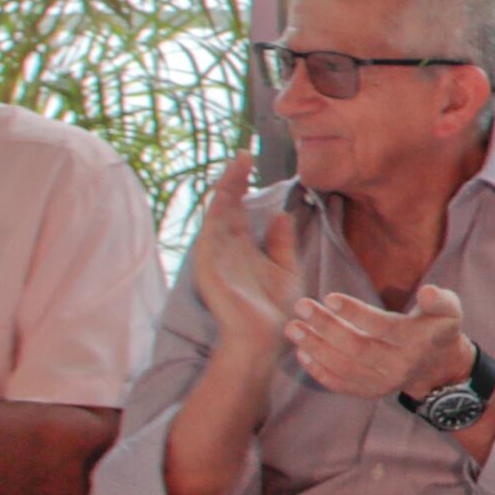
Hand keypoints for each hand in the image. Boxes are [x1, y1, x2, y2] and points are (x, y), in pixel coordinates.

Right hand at [185, 156, 307, 351]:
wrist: (264, 339)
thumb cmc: (275, 310)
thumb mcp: (285, 269)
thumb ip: (281, 242)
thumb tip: (280, 213)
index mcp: (243, 247)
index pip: (240, 208)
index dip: (243, 184)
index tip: (251, 160)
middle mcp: (227, 248)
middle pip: (227, 206)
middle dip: (233, 179)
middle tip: (243, 154)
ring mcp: (216, 257)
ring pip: (217, 215)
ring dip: (225, 190)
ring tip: (236, 166)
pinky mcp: (209, 268)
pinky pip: (210, 236)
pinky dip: (216, 214)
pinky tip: (224, 195)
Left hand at [287, 282, 475, 403]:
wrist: (439, 367)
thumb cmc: (437, 328)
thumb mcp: (449, 309)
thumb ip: (439, 299)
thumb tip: (427, 291)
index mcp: (417, 341)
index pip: (382, 327)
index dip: (355, 313)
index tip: (329, 297)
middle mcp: (400, 366)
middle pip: (357, 348)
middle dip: (326, 327)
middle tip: (301, 306)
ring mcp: (385, 382)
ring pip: (345, 368)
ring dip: (315, 349)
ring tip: (293, 328)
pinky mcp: (372, 391)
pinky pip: (342, 384)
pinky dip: (319, 371)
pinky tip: (302, 353)